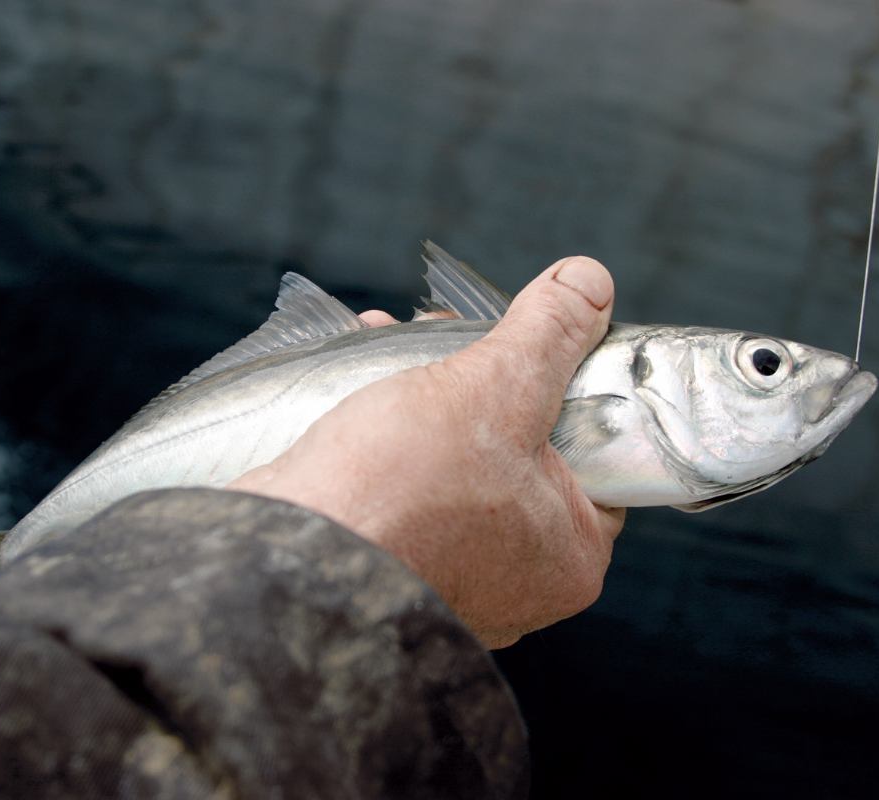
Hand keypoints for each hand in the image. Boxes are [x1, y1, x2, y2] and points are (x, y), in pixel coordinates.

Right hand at [229, 256, 625, 647]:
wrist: (281, 561)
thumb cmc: (400, 491)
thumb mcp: (494, 389)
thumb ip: (549, 334)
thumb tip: (591, 282)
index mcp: (568, 555)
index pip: (597, 458)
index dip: (566, 385)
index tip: (531, 342)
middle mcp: (516, 578)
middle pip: (520, 447)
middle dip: (480, 374)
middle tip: (451, 327)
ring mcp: (450, 575)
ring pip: (458, 458)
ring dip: (429, 388)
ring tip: (396, 335)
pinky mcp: (390, 559)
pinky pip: (408, 481)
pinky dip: (392, 427)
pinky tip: (363, 373)